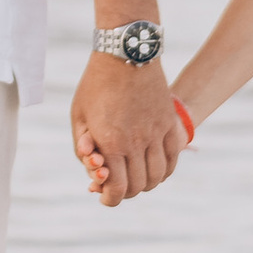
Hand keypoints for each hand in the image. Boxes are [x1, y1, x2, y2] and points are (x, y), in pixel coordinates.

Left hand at [71, 53, 185, 207]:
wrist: (126, 53)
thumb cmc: (96, 85)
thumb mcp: (78, 116)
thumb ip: (83, 148)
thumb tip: (95, 172)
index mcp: (110, 142)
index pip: (117, 188)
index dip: (110, 198)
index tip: (105, 196)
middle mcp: (137, 142)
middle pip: (138, 186)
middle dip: (125, 192)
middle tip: (117, 185)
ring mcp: (157, 133)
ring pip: (157, 176)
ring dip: (145, 183)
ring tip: (134, 176)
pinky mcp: (169, 124)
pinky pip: (173, 159)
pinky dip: (164, 170)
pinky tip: (153, 166)